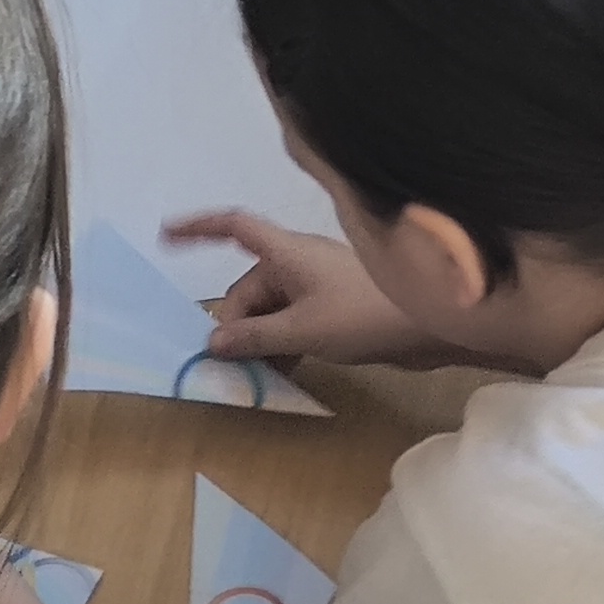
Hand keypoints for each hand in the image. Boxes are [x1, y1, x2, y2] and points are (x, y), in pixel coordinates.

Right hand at [168, 210, 444, 367]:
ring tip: (264, 375)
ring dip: (263, 340)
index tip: (166, 236)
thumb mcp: (302, 331)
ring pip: (273, 310)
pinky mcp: (337, 308)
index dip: (199, 229)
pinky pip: (295, 322)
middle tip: (239, 366)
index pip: (234, 228)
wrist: (437, 321)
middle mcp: (299, 262)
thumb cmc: (365, 314)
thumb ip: (255, 338)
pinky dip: (286, 343)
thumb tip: (213, 343)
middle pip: (250, 289)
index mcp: (287, 252)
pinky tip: (289, 372)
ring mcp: (320, 285)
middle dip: (240, 326)